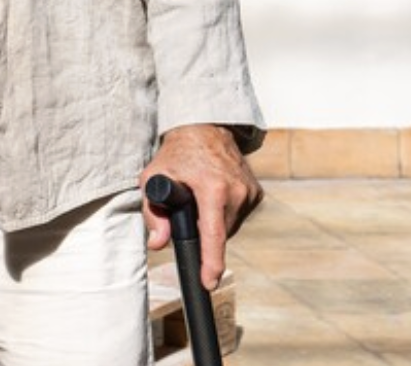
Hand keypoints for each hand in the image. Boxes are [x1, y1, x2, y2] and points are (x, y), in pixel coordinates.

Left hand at [140, 124, 260, 288]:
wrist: (204, 128)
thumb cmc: (176, 153)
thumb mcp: (153, 178)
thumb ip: (153, 213)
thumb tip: (158, 243)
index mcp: (213, 188)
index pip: (214, 234)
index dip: (211, 262)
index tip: (209, 282)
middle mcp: (237, 191)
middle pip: (220, 233)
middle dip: (203, 233)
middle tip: (189, 211)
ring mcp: (251, 191)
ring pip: (229, 226)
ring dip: (214, 223)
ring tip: (200, 198)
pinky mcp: (257, 192)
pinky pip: (238, 216)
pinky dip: (225, 213)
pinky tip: (214, 195)